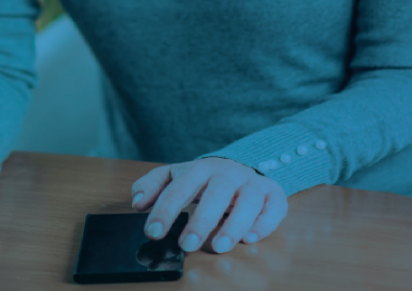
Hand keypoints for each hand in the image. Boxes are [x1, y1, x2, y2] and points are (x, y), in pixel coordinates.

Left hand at [131, 157, 287, 254]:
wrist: (241, 166)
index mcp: (200, 168)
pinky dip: (265, 223)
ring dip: (234, 225)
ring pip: (248, 201)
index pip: (180, 188)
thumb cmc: (204, 179)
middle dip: (201, 220)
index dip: (165, 210)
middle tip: (187, 245)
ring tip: (219, 246)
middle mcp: (228, 173)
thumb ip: (152, 185)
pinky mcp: (273, 194)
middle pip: (216, 193)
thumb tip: (137, 202)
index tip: (153, 232)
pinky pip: (274, 206)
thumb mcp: (176, 176)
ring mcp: (252, 183)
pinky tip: (250, 238)